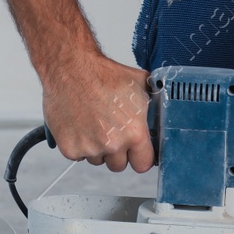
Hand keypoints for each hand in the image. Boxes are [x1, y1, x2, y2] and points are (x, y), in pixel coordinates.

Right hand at [41, 52, 154, 172]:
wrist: (71, 67)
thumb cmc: (103, 74)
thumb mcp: (140, 86)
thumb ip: (153, 106)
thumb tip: (163, 114)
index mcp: (133, 132)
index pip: (143, 164)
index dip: (140, 156)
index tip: (136, 151)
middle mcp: (112, 144)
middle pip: (119, 165)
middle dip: (117, 152)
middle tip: (111, 131)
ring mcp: (89, 148)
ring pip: (98, 160)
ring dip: (97, 148)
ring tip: (94, 123)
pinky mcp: (70, 148)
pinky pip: (79, 156)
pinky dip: (79, 144)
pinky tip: (80, 125)